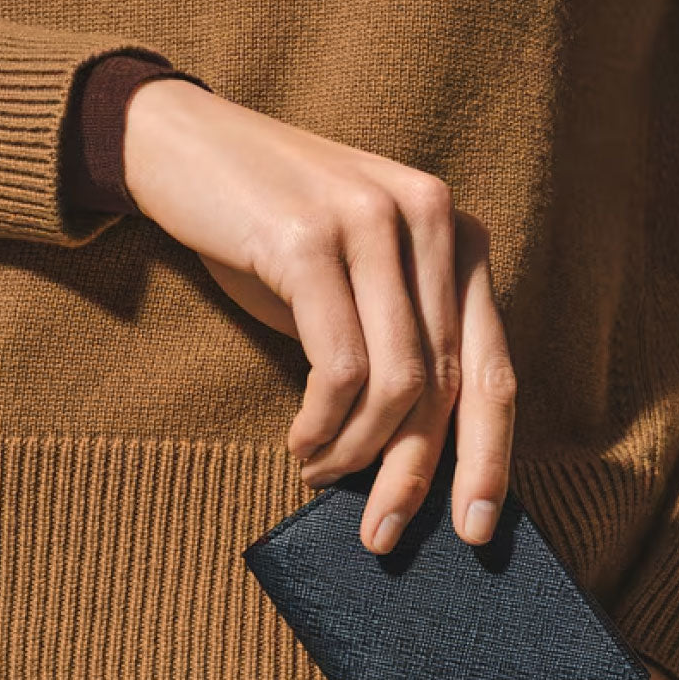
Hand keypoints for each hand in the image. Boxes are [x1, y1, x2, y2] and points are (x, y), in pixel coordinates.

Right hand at [121, 78, 515, 554]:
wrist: (185, 144)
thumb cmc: (276, 235)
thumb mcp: (357, 286)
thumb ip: (402, 345)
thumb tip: (419, 458)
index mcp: (456, 237)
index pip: (492, 370)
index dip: (490, 457)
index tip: (476, 529)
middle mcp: (430, 221)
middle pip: (447, 386)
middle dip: (414, 475)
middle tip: (382, 535)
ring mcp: (372, 222)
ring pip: (396, 384)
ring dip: (358, 452)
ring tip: (320, 473)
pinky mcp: (310, 238)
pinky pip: (338, 366)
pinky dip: (322, 423)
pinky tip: (300, 442)